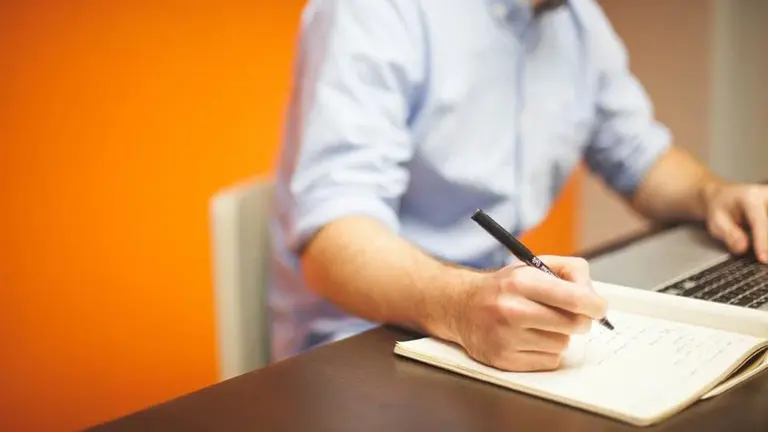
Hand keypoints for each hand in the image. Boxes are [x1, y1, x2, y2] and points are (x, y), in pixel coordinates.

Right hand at [452, 256, 607, 371]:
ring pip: (562, 344)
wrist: (461, 306)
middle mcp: (511, 310)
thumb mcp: (532, 266)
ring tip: (538, 324)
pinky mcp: (504, 360)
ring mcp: (506, 337)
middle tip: (570, 314)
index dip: (594, 305)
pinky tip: (530, 339)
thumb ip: (569, 271)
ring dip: (558, 335)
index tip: (599, 308)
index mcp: (520, 282)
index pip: (572, 298)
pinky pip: (549, 361)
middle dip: (579, 319)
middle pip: (573, 324)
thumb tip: (594, 297)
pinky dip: (546, 351)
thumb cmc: (505, 287)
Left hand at [703, 182, 767, 262]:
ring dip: (767, 240)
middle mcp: (767, 195)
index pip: (761, 222)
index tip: (764, 259)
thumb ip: (729, 234)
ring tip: (762, 253)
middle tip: (763, 259)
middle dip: (767, 242)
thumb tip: (743, 247)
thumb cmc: (721, 209)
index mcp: (750, 198)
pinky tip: (764, 248)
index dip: (763, 242)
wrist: (725, 197)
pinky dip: (767, 238)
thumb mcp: (715, 222)